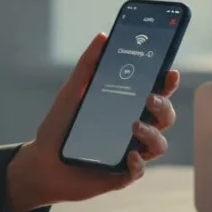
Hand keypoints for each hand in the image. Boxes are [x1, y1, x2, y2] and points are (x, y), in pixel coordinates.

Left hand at [6, 32, 180, 211]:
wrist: (41, 162)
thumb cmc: (59, 125)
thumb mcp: (71, 92)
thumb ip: (88, 65)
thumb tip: (103, 36)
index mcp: (126, 107)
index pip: (156, 92)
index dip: (167, 82)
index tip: (170, 72)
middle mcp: (133, 129)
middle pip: (165, 117)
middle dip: (164, 106)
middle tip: (149, 99)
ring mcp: (131, 152)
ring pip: (159, 144)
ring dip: (152, 134)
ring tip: (133, 126)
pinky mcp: (122, 174)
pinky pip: (139, 170)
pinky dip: (137, 163)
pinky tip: (128, 155)